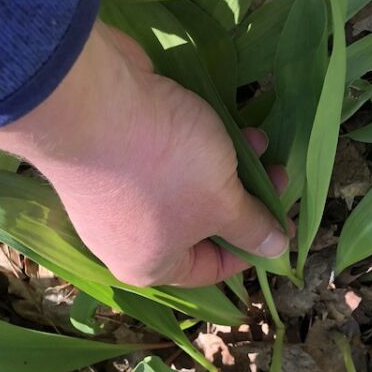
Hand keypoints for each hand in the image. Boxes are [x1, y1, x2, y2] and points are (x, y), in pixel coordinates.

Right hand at [0, 21, 288, 287]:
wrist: (93, 103)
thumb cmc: (165, 168)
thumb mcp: (222, 202)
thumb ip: (251, 227)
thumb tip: (277, 249)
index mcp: (149, 264)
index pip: (209, 269)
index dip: (250, 248)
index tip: (279, 221)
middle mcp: (124, 236)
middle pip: (196, 224)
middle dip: (240, 198)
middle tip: (277, 172)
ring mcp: (113, 192)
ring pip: (180, 187)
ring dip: (222, 166)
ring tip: (258, 139)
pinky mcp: (109, 151)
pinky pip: (159, 158)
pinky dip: (190, 144)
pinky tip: (220, 120)